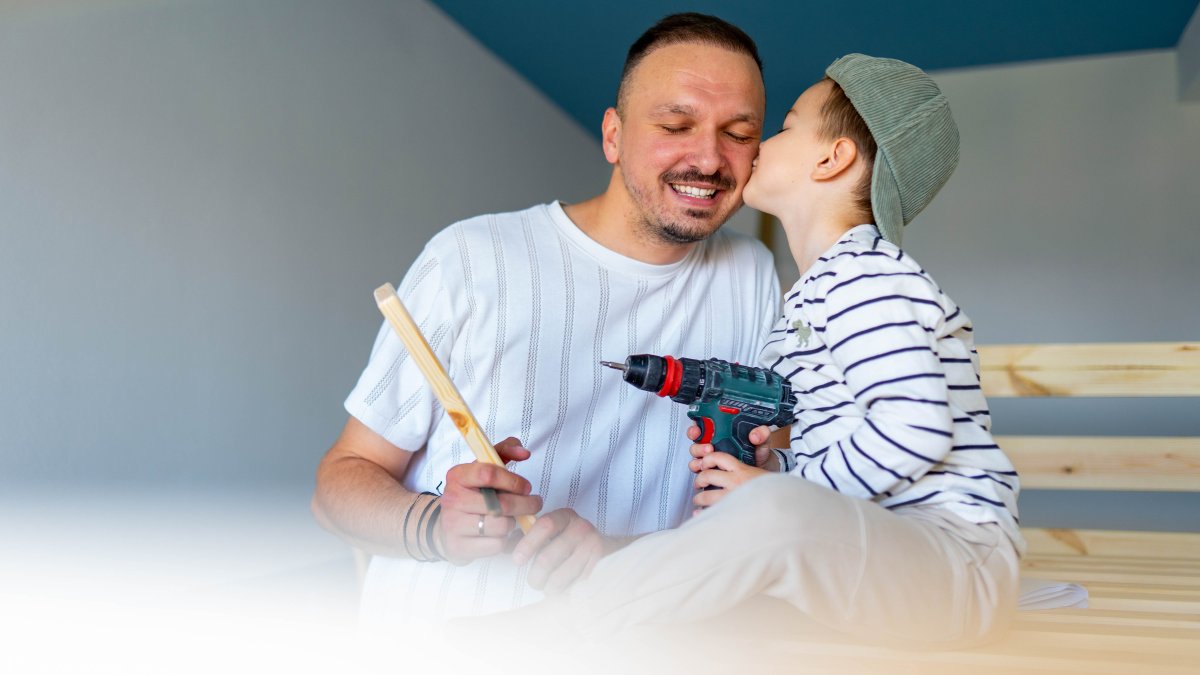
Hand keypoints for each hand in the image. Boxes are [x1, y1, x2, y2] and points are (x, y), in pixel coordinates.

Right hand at [437, 437, 542, 565]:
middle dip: (525, 504)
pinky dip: (504, 541)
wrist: (445, 529)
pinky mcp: (459, 547)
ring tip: (511, 519)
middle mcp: (452, 499)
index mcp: (458, 475)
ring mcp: (453, 524)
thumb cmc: (472, 495)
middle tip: (534, 504)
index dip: (513, 480)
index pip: (488, 473)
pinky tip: (501, 535)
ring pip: (501, 526)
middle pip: (500, 504)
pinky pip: (496, 545)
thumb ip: (504, 451)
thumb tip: (524, 452)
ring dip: (513, 523)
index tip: (526, 487)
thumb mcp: (482, 468)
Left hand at [511, 508, 609, 593]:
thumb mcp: (554, 533)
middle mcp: (582, 528)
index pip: (544, 525)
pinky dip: (565, 594)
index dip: (527, 544)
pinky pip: (573, 589)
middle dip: (535, 577)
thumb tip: (504, 545)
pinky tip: (566, 589)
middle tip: (535, 581)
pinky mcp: (601, 569)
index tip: (517, 561)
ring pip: (558, 579)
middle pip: (546, 559)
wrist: (612, 551)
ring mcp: (594, 548)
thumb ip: (529, 537)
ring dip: (549, 589)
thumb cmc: (572, 544)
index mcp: (566, 516)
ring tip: (551, 587)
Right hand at [687, 424, 774, 472]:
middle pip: (695, 443)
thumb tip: (755, 435)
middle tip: (709, 448)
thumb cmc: (758, 453)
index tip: (697, 429)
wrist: (761, 471)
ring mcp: (710, 459)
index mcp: (721, 433)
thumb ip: (761, 435)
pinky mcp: (711, 472)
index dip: (695, 427)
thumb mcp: (761, 441)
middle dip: (698, 446)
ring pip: (695, 458)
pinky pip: (700, 472)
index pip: (702, 427)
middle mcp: (712, 445)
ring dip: (698, 459)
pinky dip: (700, 472)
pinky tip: (707, 472)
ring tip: (707, 462)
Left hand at [692, 450, 768, 508]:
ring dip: (698, 498)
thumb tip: (729, 474)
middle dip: (699, 479)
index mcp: (743, 470)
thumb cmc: (774, 492)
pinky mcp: (732, 512)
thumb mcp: (760, 475)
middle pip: (708, 475)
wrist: (785, 504)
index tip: (704, 464)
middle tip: (698, 484)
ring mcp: (732, 497)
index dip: (708, 459)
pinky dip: (702, 513)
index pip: (720, 457)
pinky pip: (710, 511)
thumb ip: (744, 473)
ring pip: (706, 495)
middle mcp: (735, 481)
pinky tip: (700, 514)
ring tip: (698, 500)